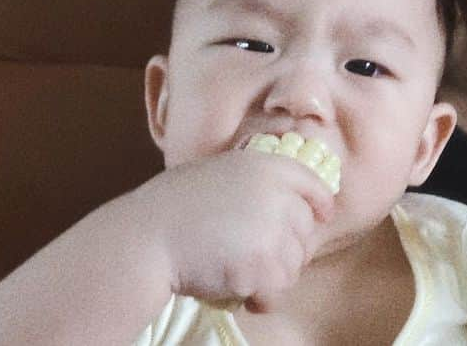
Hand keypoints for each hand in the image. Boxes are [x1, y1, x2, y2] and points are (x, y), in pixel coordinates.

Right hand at [133, 147, 334, 311]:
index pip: (312, 183)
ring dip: (270, 278)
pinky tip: (237, 293)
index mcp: (265, 166)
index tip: (322, 214)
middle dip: (285, 251)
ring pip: (293, 267)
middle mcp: (276, 194)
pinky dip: (259, 300)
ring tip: (237, 273)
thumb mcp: (216, 173)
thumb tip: (278, 196)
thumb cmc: (168, 207)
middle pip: (305, 233)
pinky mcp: (262, 266)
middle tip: (251, 259)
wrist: (144, 237)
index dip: (320, 202)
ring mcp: (272, 230)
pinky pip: (276, 293)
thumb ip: (251, 181)